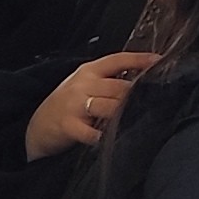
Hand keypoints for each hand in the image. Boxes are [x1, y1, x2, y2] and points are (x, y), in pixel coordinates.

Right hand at [24, 50, 156, 161]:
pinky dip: (107, 136)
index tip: (160, 61)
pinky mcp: (69, 126)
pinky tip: (116, 139)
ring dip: (128, 114)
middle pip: (120, 86)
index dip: (140, 60)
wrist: (37, 126)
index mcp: (89, 71)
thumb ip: (109, 81)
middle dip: (140, 94)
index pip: (117, 60)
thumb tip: (143, 80)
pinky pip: (94, 132)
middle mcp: (83, 85)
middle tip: (161, 99)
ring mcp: (75, 105)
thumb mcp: (84, 85)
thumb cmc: (67, 105)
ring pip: (111, 107)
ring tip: (145, 120)